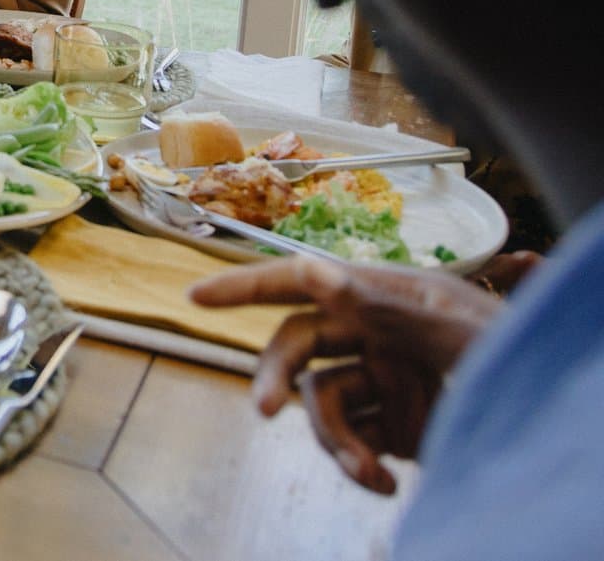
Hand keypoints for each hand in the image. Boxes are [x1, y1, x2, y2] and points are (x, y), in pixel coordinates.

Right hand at [189, 257, 503, 493]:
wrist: (557, 428)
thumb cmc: (515, 358)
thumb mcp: (452, 330)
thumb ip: (377, 303)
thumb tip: (310, 272)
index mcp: (388, 297)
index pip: (304, 282)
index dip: (247, 285)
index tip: (194, 293)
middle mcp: (377, 336)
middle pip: (299, 347)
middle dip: (275, 378)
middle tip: (258, 412)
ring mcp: (384, 383)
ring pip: (319, 403)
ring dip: (334, 441)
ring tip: (368, 473)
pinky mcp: (392, 429)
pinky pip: (349, 441)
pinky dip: (357, 463)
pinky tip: (382, 481)